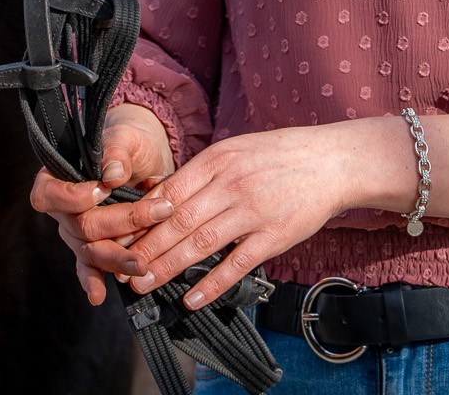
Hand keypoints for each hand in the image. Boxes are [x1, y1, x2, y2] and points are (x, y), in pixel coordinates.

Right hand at [30, 104, 175, 306]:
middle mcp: (63, 209)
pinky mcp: (94, 248)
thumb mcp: (126, 138)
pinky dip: (94, 281)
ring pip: (89, 251)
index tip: (102, 190)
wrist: (142, 157)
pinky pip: (89, 268)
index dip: (72, 196)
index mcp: (58, 177)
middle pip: (81, 225)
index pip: (48, 193)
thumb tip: (113, 173)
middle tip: (155, 215)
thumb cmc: (128, 143)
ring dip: (117, 258)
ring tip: (142, 264)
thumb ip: (118, 151)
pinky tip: (99, 296)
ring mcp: (76, 233)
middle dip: (119, 224)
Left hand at [97, 121, 385, 310]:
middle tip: (121, 268)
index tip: (119, 234)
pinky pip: (236, 264)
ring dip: (168, 266)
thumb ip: (203, 173)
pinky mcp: (273, 236)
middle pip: (179, 220)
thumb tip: (163, 196)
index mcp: (218, 159)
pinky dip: (211, 284)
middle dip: (146, 247)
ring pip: (201, 243)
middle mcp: (231, 184)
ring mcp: (252, 211)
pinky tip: (191, 298)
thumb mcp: (236, 150)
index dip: (141, 217)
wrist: (329, 161)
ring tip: (144, 283)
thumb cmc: (278, 155)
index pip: (170, 191)